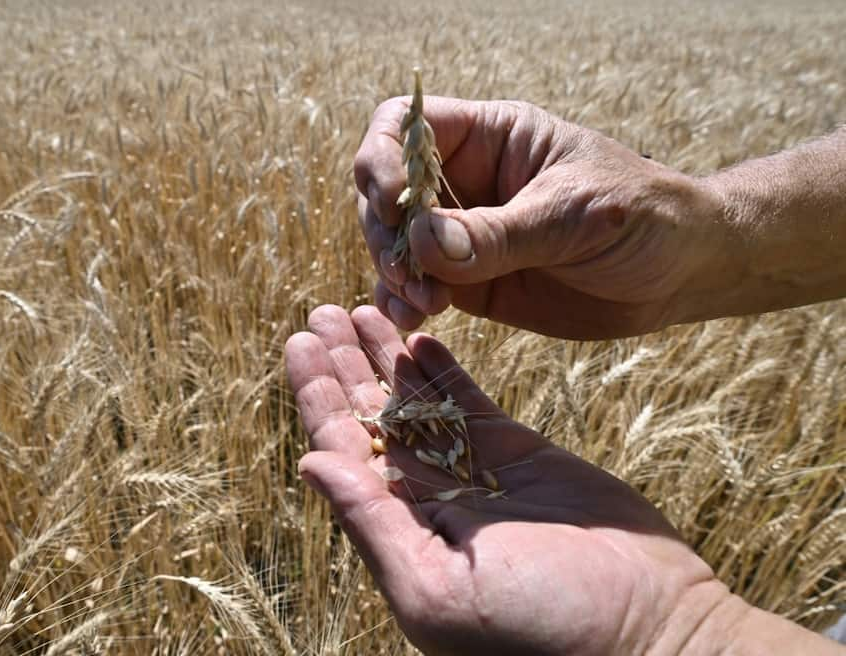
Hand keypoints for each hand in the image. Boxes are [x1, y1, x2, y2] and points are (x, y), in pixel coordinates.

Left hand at [288, 304, 736, 654]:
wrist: (643, 626)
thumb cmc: (536, 629)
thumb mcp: (434, 589)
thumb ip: (371, 525)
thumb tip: (309, 464)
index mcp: (397, 530)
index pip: (342, 451)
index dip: (318, 397)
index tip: (298, 345)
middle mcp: (426, 496)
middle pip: (370, 417)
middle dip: (344, 366)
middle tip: (317, 314)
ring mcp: (472, 469)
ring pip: (416, 401)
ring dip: (386, 356)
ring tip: (359, 307)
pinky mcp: (517, 450)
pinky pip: (468, 400)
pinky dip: (443, 369)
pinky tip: (418, 336)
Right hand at [354, 97, 730, 338]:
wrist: (682, 273)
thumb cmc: (642, 218)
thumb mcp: (573, 217)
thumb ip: (498, 233)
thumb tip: (422, 244)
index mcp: (491, 138)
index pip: (405, 125)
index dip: (384, 158)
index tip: (394, 204)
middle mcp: (467, 182)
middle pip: (384, 189)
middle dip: (387, 230)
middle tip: (413, 272)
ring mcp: (464, 234)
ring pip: (395, 244)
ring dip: (393, 273)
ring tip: (423, 304)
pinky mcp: (470, 283)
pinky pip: (417, 288)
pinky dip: (404, 304)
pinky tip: (415, 319)